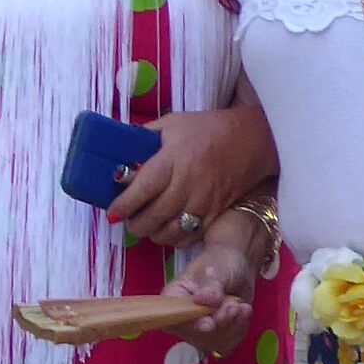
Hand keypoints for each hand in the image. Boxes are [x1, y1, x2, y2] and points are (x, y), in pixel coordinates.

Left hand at [107, 106, 274, 245]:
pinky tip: (168, 231)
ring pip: (171, 232)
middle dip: (135, 224)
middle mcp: (187, 183)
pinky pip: (190, 237)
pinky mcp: (215, 213)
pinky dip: (174, 239)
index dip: (125, 204)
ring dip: (153, 234)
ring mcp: (203, 201)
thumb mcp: (173, 124)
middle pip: (154, 216)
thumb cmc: (207, 129)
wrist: (250, 140)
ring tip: (146, 227)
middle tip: (127, 221)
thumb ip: (145, 138)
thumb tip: (121, 153)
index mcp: (173, 158)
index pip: (144, 187)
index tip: (113, 213)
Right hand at [162, 241, 256, 357]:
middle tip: (234, 306)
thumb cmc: (220, 264)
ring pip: (213, 343)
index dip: (189, 326)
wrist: (238, 267)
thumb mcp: (216, 270)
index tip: (209, 322)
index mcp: (173, 298)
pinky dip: (239, 330)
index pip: (171, 321)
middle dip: (220, 323)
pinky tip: (243, 313)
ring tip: (241, 306)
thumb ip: (211, 286)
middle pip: (196, 336)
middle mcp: (183, 318)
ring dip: (233, 326)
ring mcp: (199, 329)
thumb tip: (204, 299)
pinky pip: (226, 345)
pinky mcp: (215, 335)